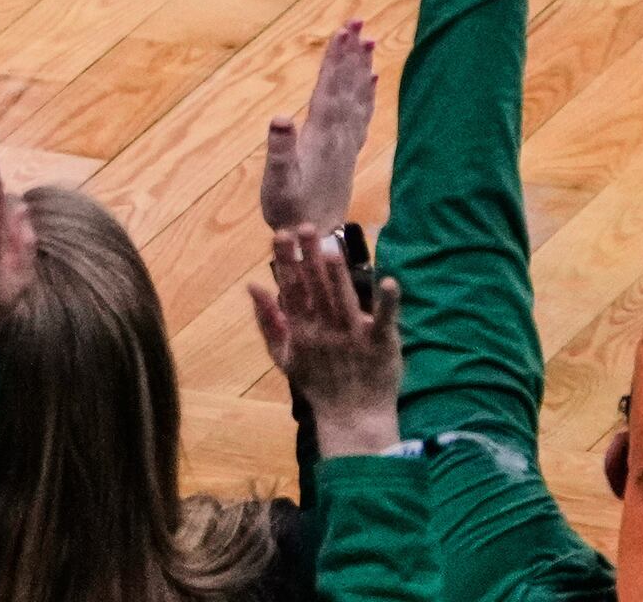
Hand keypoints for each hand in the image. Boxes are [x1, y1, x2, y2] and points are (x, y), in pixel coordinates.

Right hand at [251, 227, 402, 457]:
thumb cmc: (317, 383)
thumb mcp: (283, 355)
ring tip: (329, 246)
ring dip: (336, 274)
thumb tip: (253, 286)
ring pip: (343, 299)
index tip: (280, 234)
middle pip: (316, 287)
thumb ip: (267, 320)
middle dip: (308, 256)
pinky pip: (385, 320)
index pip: (291, 288)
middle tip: (304, 225)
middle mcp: (325, 329)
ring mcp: (353, 337)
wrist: (351, 416)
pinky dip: (388, 302)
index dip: (286, 260)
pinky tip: (390, 280)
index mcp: (302, 329)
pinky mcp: (381, 344)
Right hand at [261, 21, 375, 233]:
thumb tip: (279, 117)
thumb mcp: (278, 183)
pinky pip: (361, 114)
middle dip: (351, 52)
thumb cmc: (291, 210)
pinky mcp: (347, 151)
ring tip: (369, 41)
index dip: (336, 59)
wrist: (317, 236)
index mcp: (322, 135)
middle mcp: (339, 134)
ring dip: (361, 67)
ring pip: (357, 96)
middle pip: (347, 85)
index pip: (330, 88)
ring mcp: (346, 143)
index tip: (343, 31)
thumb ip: (279, 151)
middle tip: (359, 21)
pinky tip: (370, 81)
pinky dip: (367, 94)